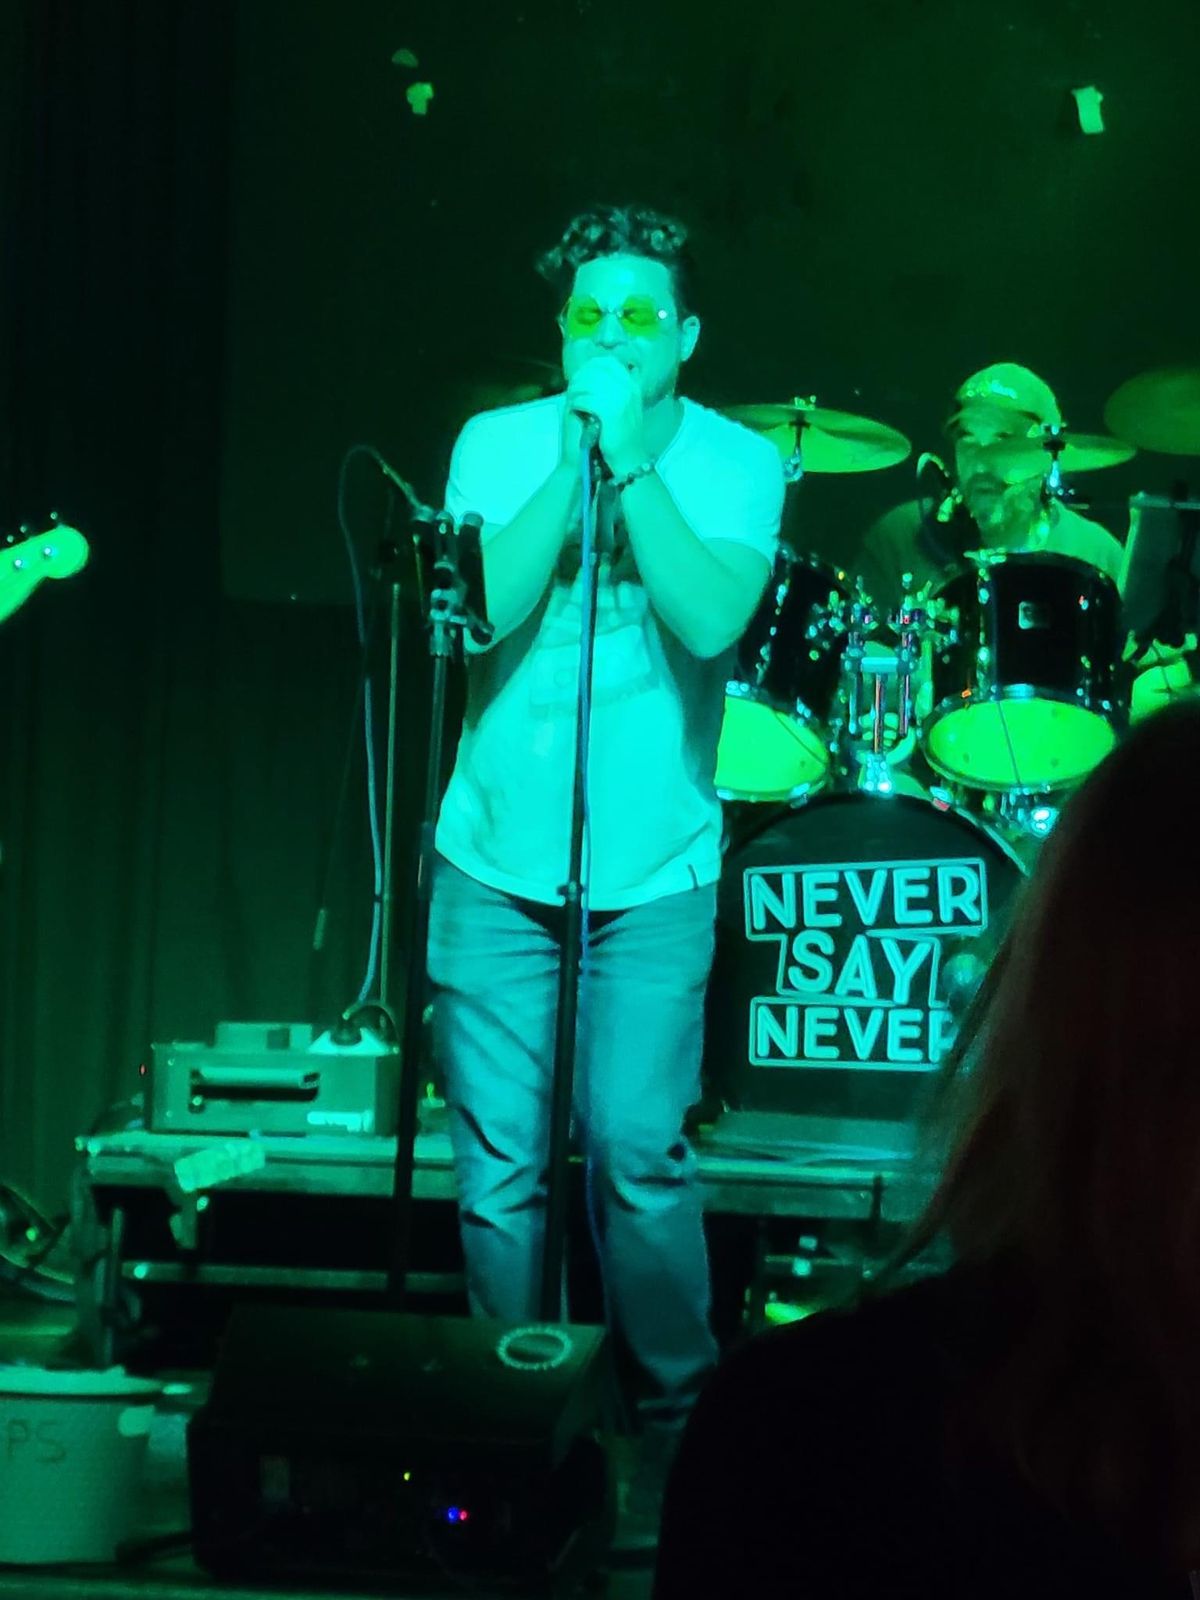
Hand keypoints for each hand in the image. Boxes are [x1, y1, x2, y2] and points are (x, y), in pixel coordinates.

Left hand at [562, 354, 645, 476]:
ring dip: (577, 389)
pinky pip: (586, 400)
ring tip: (571, 397)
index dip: (592, 365)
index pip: (610, 363)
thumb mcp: (626, 408)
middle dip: (582, 376)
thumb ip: (617, 390)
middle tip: (572, 385)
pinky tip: (573, 408)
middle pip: (598, 370)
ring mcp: (620, 400)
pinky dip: (577, 402)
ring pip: (590, 384)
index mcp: (632, 386)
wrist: (629, 459)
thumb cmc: (624, 435)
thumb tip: (599, 376)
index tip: (582, 374)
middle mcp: (628, 389)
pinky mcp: (610, 413)